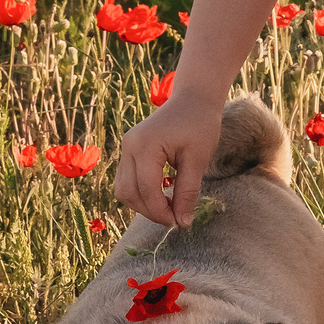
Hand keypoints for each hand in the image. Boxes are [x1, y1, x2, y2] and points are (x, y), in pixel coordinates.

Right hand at [114, 95, 223, 227]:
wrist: (193, 99)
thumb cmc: (200, 125)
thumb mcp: (198, 160)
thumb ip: (187, 192)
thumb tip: (182, 222)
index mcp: (145, 145)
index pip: (146, 189)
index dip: (161, 211)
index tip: (179, 223)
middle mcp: (129, 146)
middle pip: (128, 192)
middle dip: (150, 211)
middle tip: (175, 218)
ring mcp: (126, 148)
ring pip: (123, 189)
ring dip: (143, 205)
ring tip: (169, 208)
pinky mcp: (129, 151)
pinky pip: (126, 180)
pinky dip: (140, 194)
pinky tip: (161, 196)